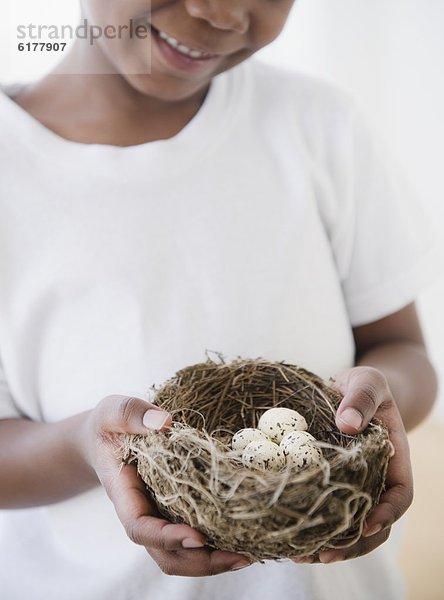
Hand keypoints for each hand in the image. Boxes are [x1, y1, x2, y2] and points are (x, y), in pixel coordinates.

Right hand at [81, 395, 250, 575]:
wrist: (107, 438)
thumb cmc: (108, 426)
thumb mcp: (112, 412)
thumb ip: (130, 414)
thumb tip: (164, 423)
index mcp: (124, 494)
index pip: (140, 527)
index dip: (166, 538)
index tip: (197, 536)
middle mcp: (144, 512)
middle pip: (166, 555)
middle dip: (201, 562)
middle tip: (239, 556)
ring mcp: (161, 514)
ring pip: (183, 553)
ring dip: (214, 559)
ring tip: (248, 553)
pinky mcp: (177, 508)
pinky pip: (195, 533)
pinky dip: (217, 541)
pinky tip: (245, 536)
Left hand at [292, 366, 412, 563]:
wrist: (351, 390)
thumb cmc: (364, 386)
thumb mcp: (367, 382)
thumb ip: (361, 398)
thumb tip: (348, 423)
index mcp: (394, 460)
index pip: (399, 495)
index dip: (386, 515)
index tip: (365, 526)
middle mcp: (376, 480)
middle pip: (374, 524)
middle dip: (351, 544)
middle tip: (323, 555)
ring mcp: (353, 486)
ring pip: (348, 525)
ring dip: (327, 544)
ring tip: (299, 555)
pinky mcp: (330, 484)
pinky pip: (325, 510)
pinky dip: (311, 526)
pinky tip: (288, 536)